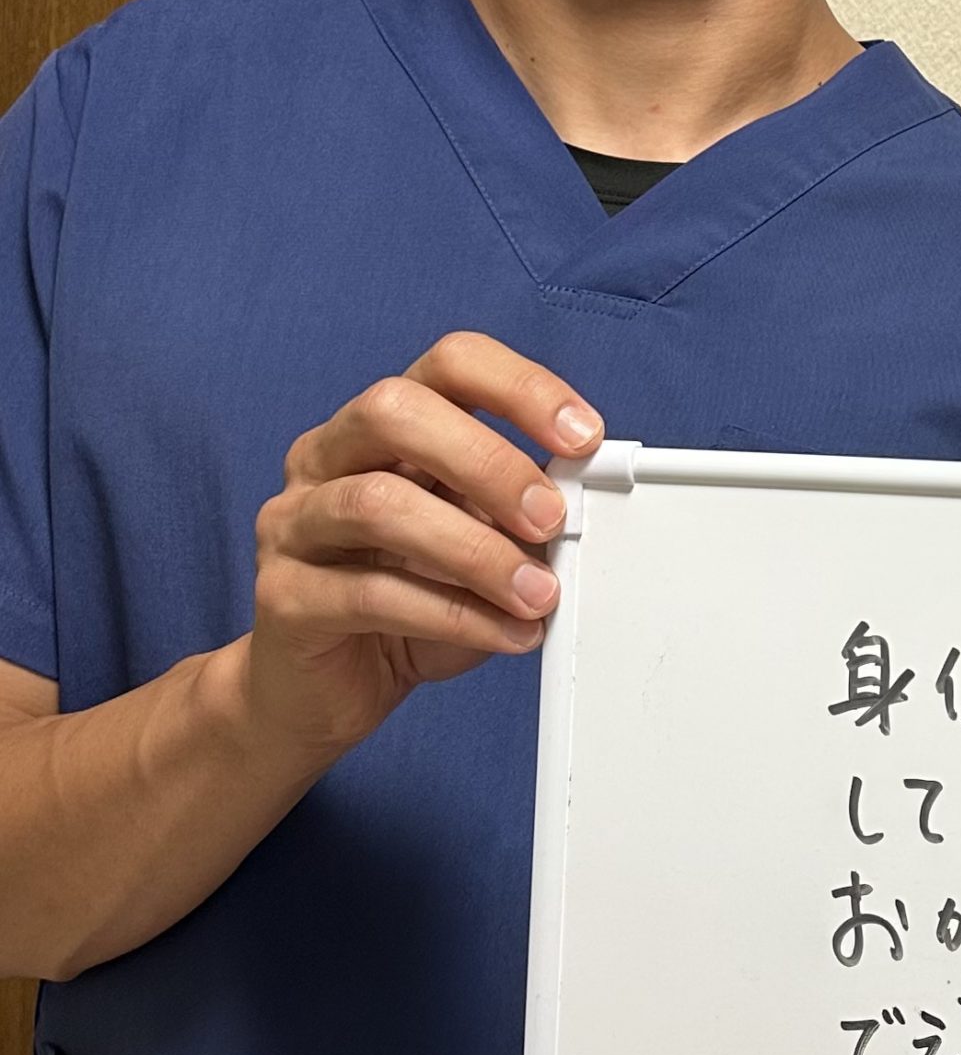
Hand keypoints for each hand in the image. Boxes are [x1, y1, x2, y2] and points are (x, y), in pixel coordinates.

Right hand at [246, 331, 603, 763]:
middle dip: (488, 462)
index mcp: (382, 428)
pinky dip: (455, 616)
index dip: (521, 388)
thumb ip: (518, 513)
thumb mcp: (479, 546)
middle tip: (551, 520)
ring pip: (377, 504)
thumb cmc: (409, 604)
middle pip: (394, 410)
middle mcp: (326, 458)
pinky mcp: (281, 595)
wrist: (325, 691)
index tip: (584, 438)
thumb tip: (583, 501)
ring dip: (476, 551)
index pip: (448, 364)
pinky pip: (369, 594)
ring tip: (538, 594)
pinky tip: (507, 634)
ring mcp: (293, 523)